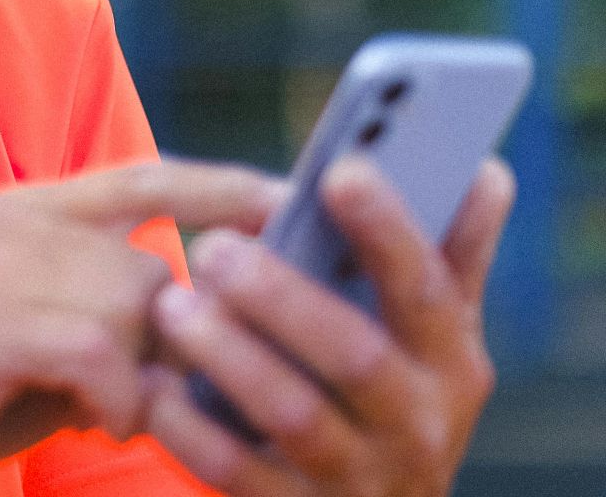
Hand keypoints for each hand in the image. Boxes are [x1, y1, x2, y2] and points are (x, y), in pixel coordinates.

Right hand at [0, 160, 284, 496]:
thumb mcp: (35, 336)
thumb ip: (106, 313)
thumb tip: (208, 327)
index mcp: (22, 210)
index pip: (146, 175)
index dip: (225, 188)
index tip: (293, 204)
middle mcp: (11, 222)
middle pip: (152, 265)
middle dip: (177, 339)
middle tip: (160, 394)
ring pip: (134, 309)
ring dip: (142, 376)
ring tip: (109, 412)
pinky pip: (102, 355)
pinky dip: (117, 399)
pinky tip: (97, 420)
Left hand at [144, 155, 515, 494]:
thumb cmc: (394, 393)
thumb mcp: (433, 336)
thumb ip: (450, 255)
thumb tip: (484, 170)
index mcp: (449, 362)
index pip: (427, 289)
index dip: (388, 230)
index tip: (340, 170)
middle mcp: (417, 424)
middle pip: (354, 355)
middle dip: (283, 296)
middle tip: (213, 245)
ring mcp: (358, 477)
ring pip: (294, 414)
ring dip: (229, 355)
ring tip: (171, 303)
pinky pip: (236, 472)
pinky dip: (189, 428)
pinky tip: (153, 385)